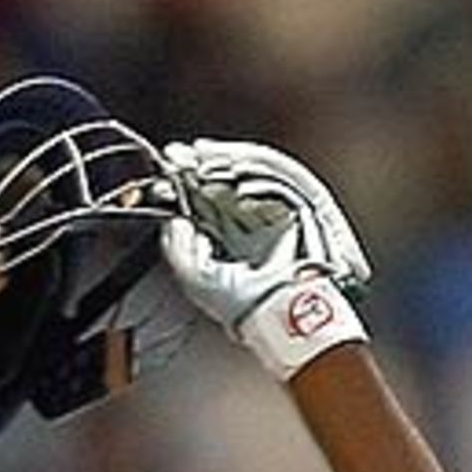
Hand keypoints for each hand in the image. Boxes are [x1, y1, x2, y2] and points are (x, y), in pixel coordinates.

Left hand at [160, 138, 369, 378]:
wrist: (277, 315)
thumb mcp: (195, 278)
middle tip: (177, 155)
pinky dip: (260, 173)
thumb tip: (173, 220)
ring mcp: (278, 213)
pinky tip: (235, 173)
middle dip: (201, 165)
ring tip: (201, 158)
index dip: (186, 184)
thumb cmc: (242, 305)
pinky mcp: (303, 208)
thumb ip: (178, 249)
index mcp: (231, 238)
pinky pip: (283, 180)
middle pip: (227, 181)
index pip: (207, 201)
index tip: (167, 173)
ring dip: (226, 160)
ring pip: (253, 173)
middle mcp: (254, 222)